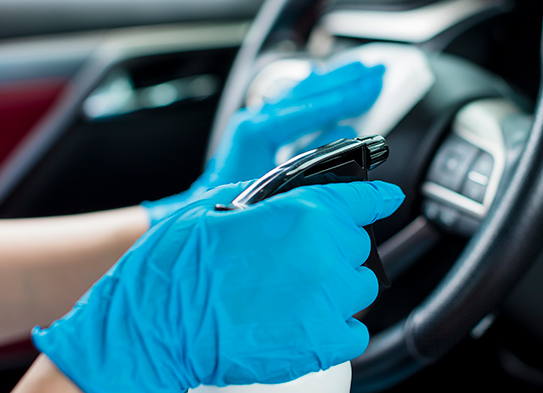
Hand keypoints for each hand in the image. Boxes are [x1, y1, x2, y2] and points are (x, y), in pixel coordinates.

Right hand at [33, 181, 404, 392]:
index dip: (378, 198)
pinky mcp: (323, 344)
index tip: (387, 198)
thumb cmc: (180, 265)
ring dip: (336, 288)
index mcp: (305, 213)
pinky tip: (302, 321)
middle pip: (357, 246)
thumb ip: (275, 199)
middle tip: (295, 261)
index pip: (365, 200)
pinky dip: (336, 327)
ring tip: (294, 294)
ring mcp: (328, 301)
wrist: (155, 325)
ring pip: (360, 289)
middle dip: (334, 249)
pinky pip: (354, 331)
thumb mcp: (222, 205)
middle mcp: (326, 254)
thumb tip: (299, 198)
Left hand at [141, 61, 384, 224]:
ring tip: (362, 74)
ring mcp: (258, 126)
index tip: (370, 84)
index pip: (309, 105)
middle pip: (309, 91)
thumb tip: (339, 141)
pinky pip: (297, 111)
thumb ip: (307, 167)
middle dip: (344, 79)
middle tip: (375, 69)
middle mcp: (257, 121)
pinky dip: (321, 105)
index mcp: (257, 131)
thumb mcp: (270, 189)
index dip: (343, 95)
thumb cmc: (225, 208)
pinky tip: (338, 107)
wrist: (192, 215)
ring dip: (335, 86)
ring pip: (303, 96)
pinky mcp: (260, 137)